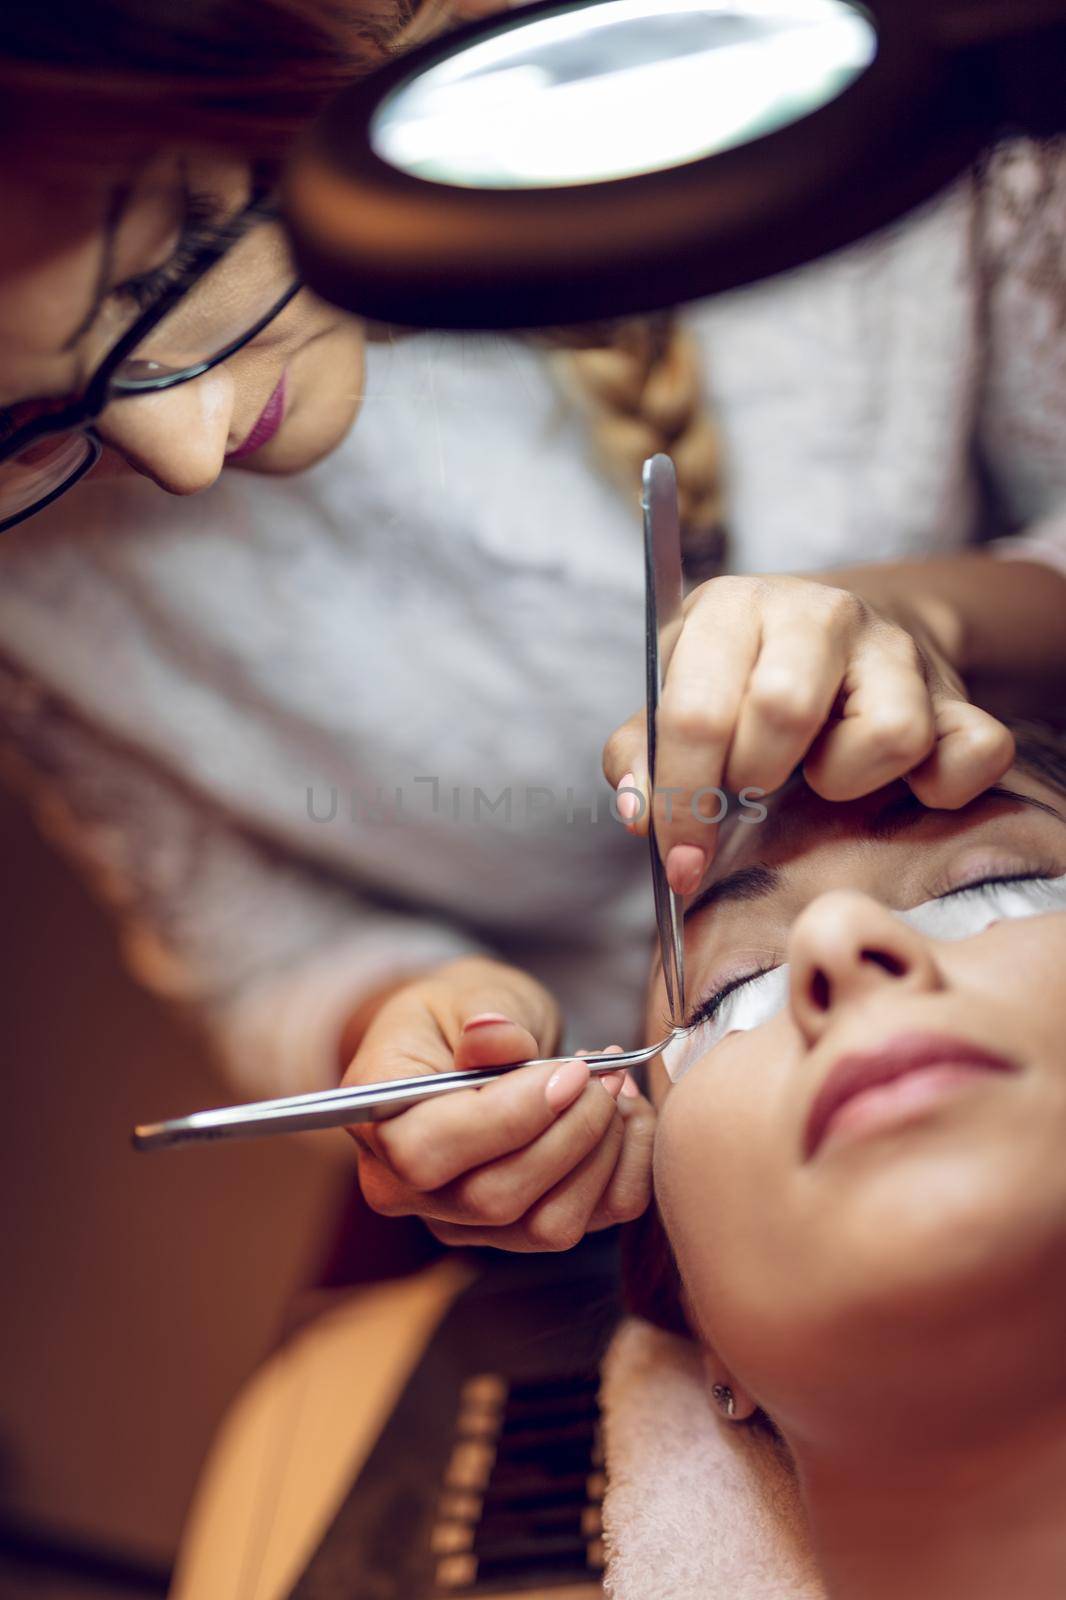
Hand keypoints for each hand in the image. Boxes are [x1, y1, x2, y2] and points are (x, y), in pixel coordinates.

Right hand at [341, 957, 654, 1251]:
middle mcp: (409, 1189)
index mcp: (376, 1122)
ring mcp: (466, 1222)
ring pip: (547, 1225)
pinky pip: (591, 1224)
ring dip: (601, 1154)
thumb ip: (482, 1016)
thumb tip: (496, 1035)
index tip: (568, 1070)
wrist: (471, 1040)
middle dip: (569, 1132)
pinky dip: (625, 1171)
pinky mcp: (521, 1231)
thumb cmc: (459, 1014)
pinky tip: (626, 1117)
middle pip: (494, 1199)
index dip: (508, 1118)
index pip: (425, 1154)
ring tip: (614, 1087)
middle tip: (601, 1073)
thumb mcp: (464, 994)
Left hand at [604, 574, 1013, 894]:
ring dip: (847, 780)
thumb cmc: (740, 678)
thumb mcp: (674, 694)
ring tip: (822, 771)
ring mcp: (897, 651)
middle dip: (755, 775)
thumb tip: (638, 812)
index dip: (682, 799)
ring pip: (890, 734)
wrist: (840, 631)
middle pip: (785, 708)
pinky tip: (903, 786)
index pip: (697, 708)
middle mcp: (821, 613)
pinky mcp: (958, 695)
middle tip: (751, 787)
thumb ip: (643, 752)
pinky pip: (975, 752)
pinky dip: (942, 788)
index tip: (680, 858)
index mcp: (734, 607)